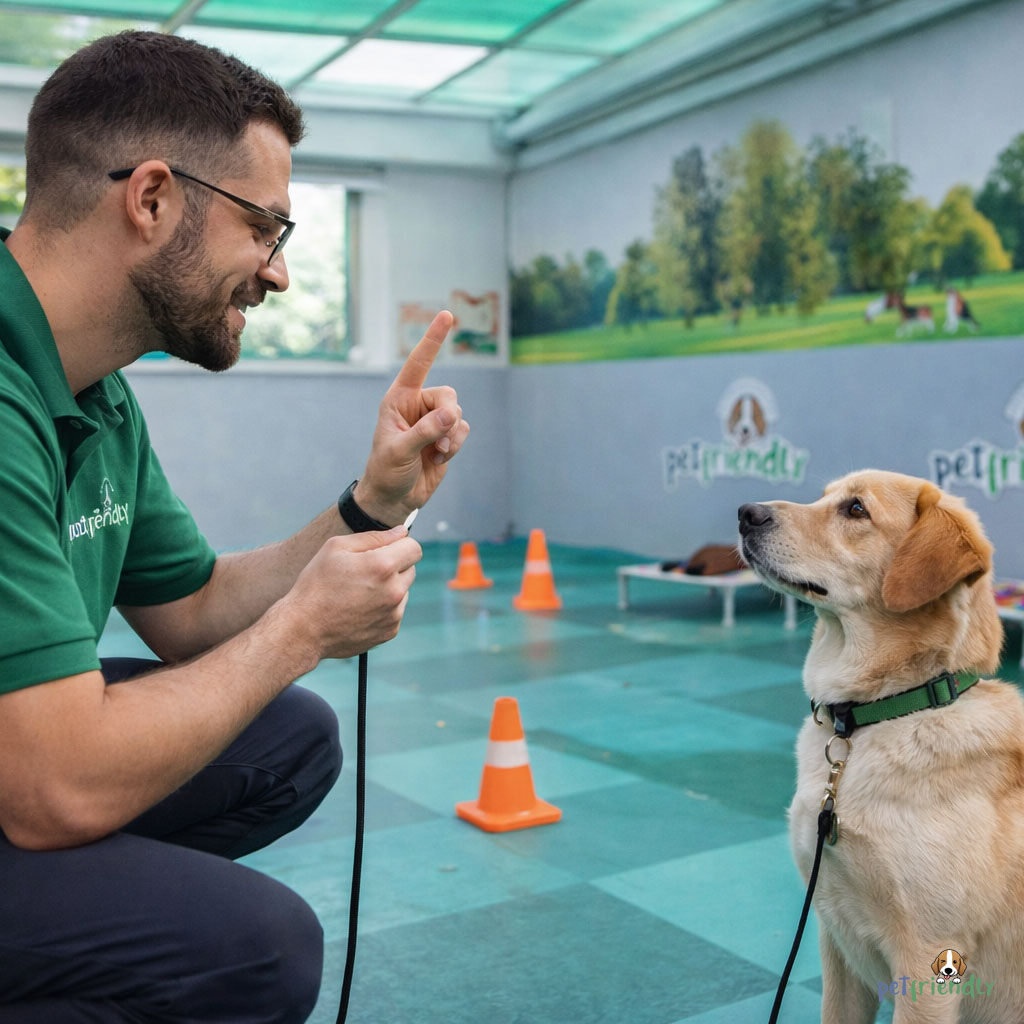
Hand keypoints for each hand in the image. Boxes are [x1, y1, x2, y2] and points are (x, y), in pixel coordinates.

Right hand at [285, 527, 421, 659]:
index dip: (400, 544)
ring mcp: (393, 614)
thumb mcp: (336, 548)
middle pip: (411, 569)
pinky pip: (395, 611)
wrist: (304, 629)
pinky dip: (383, 607)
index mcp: (383, 566)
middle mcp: (394, 591)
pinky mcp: (390, 631)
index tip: (386, 548)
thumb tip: (401, 532)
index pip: (414, 548)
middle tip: (366, 571)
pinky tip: (359, 608)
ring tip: (359, 592)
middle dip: (394, 565)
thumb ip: (374, 536)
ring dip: (389, 587)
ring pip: (403, 590)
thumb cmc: (316, 584)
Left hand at [355, 311, 469, 522]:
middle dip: (448, 417)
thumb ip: (426, 431)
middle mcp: (417, 404)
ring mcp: (433, 421)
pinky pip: (463, 431)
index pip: (419, 363)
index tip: (447, 315)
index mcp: (399, 398)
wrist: (394, 498)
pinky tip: (438, 459)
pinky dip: (455, 447)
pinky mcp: (446, 437)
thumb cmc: (386, 471)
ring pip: (458, 415)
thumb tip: (452, 415)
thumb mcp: (400, 450)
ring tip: (435, 454)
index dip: (433, 339)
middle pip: (449, 395)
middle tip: (438, 440)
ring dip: (451, 437)